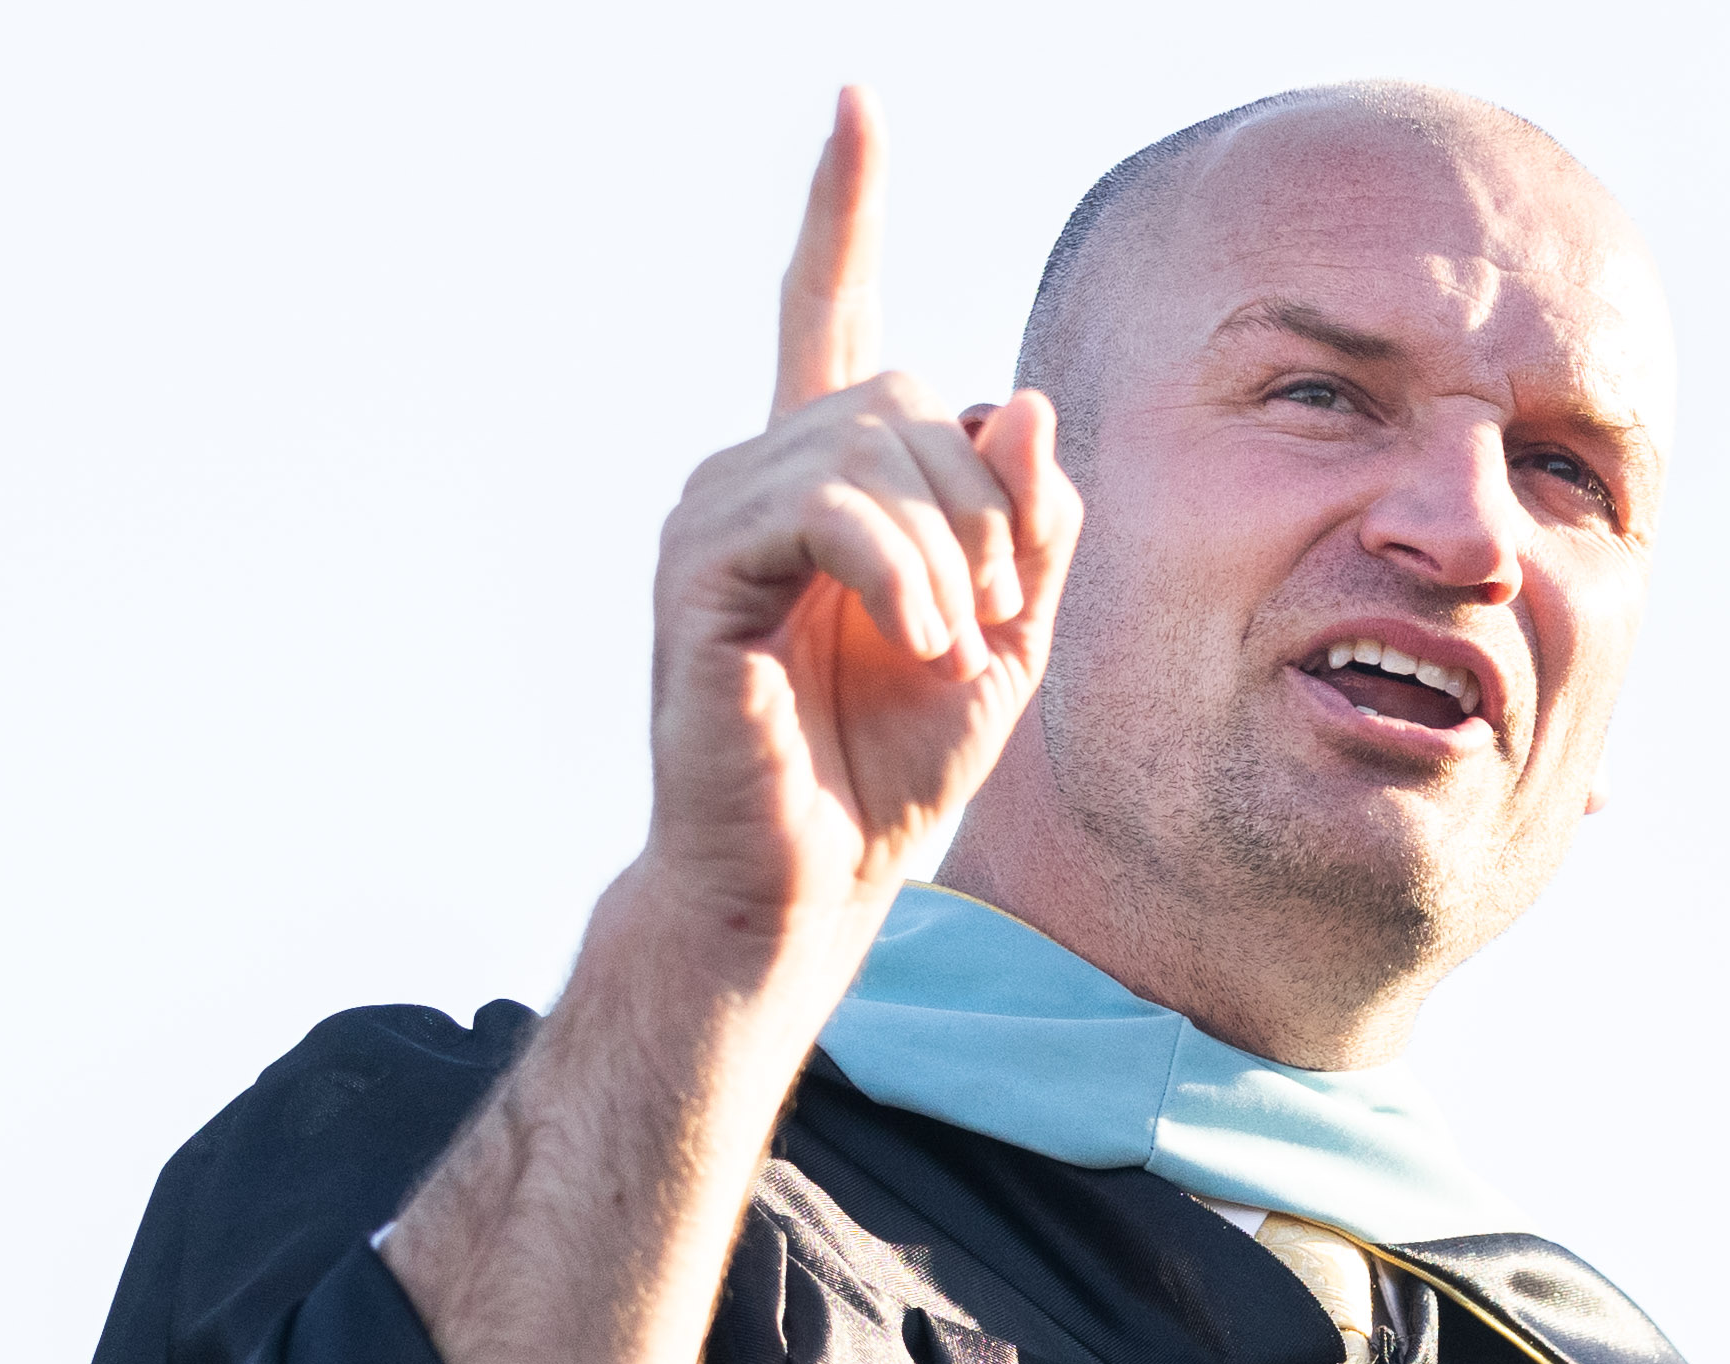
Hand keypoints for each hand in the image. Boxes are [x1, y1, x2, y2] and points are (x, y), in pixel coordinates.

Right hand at [384, 89, 1077, 1363]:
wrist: (804, 899)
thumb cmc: (893, 784)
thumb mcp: (1008, 643)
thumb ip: (1031, 523)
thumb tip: (1018, 401)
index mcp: (824, 483)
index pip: (834, 312)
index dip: (842, 208)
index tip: (855, 99)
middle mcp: (754, 473)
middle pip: (911, 396)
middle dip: (994, 509)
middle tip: (1002, 628)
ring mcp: (713, 513)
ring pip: (879, 444)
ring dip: (959, 552)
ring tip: (962, 655)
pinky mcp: (698, 570)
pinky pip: (829, 507)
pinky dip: (907, 573)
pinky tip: (923, 647)